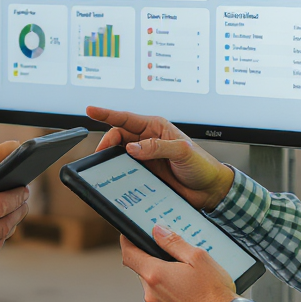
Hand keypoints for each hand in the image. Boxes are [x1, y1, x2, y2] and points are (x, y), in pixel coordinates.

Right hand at [86, 106, 233, 211]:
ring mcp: (145, 157)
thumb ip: (157, 147)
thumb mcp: (182, 151)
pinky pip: (126, 170)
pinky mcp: (145, 173)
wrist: (210, 190)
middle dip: (107, 142)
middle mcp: (148, 140)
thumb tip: (133, 147)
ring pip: (119, 153)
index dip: (106, 113)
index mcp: (156, 127)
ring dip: (111, 158)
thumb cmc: (202, 166)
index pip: (126, 117)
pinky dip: (118, 172)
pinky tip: (115, 177)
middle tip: (101, 155)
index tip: (90, 110)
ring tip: (105, 165)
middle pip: (118, 136)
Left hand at [121, 227, 237, 301]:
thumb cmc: (214, 290)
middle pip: (143, 271)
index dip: (127, 242)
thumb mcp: (197, 257)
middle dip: (154, 262)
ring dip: (164, 281)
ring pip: (153, 288)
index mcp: (156, 275)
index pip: (129, 254)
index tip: (128, 235)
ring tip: (187, 280)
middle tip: (175, 259)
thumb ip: (173, 242)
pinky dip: (170, 297)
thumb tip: (157, 230)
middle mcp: (152, 295)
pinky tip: (189, 296)